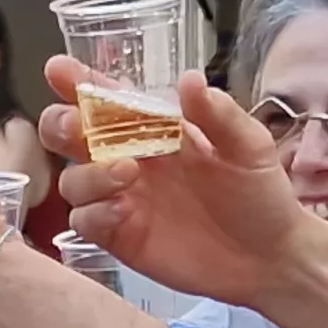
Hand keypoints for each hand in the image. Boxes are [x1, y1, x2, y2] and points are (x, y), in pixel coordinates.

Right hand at [38, 61, 327, 305]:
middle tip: (76, 126)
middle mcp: (127, 159)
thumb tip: (189, 80)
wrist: (269, 258)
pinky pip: (84, 221)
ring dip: (87, 173)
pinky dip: (94, 212)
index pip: (108, 99)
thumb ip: (219, 115)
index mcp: (155, 128)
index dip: (78, 82)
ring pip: (71, 180)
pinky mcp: (118, 236)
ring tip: (127, 173)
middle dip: (60, 125)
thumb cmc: (260, 195)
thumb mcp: (249, 147)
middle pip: (68, 136)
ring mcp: (119, 199)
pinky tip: (124, 211)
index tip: (59, 69)